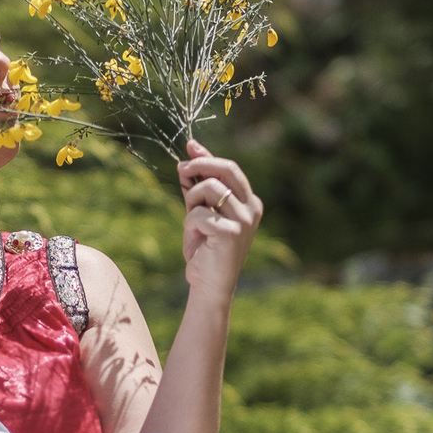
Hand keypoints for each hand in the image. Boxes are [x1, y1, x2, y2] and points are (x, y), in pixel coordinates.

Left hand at [177, 142, 262, 300]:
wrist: (209, 285)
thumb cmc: (205, 250)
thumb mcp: (200, 212)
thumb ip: (197, 185)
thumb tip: (189, 153)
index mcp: (250, 202)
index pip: (230, 168)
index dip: (208, 156)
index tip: (190, 147)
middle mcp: (252, 208)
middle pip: (226, 169)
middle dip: (199, 165)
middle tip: (181, 169)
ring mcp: (244, 220)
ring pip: (209, 188)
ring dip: (191, 201)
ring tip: (191, 222)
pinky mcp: (231, 232)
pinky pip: (199, 213)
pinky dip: (190, 223)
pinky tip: (196, 239)